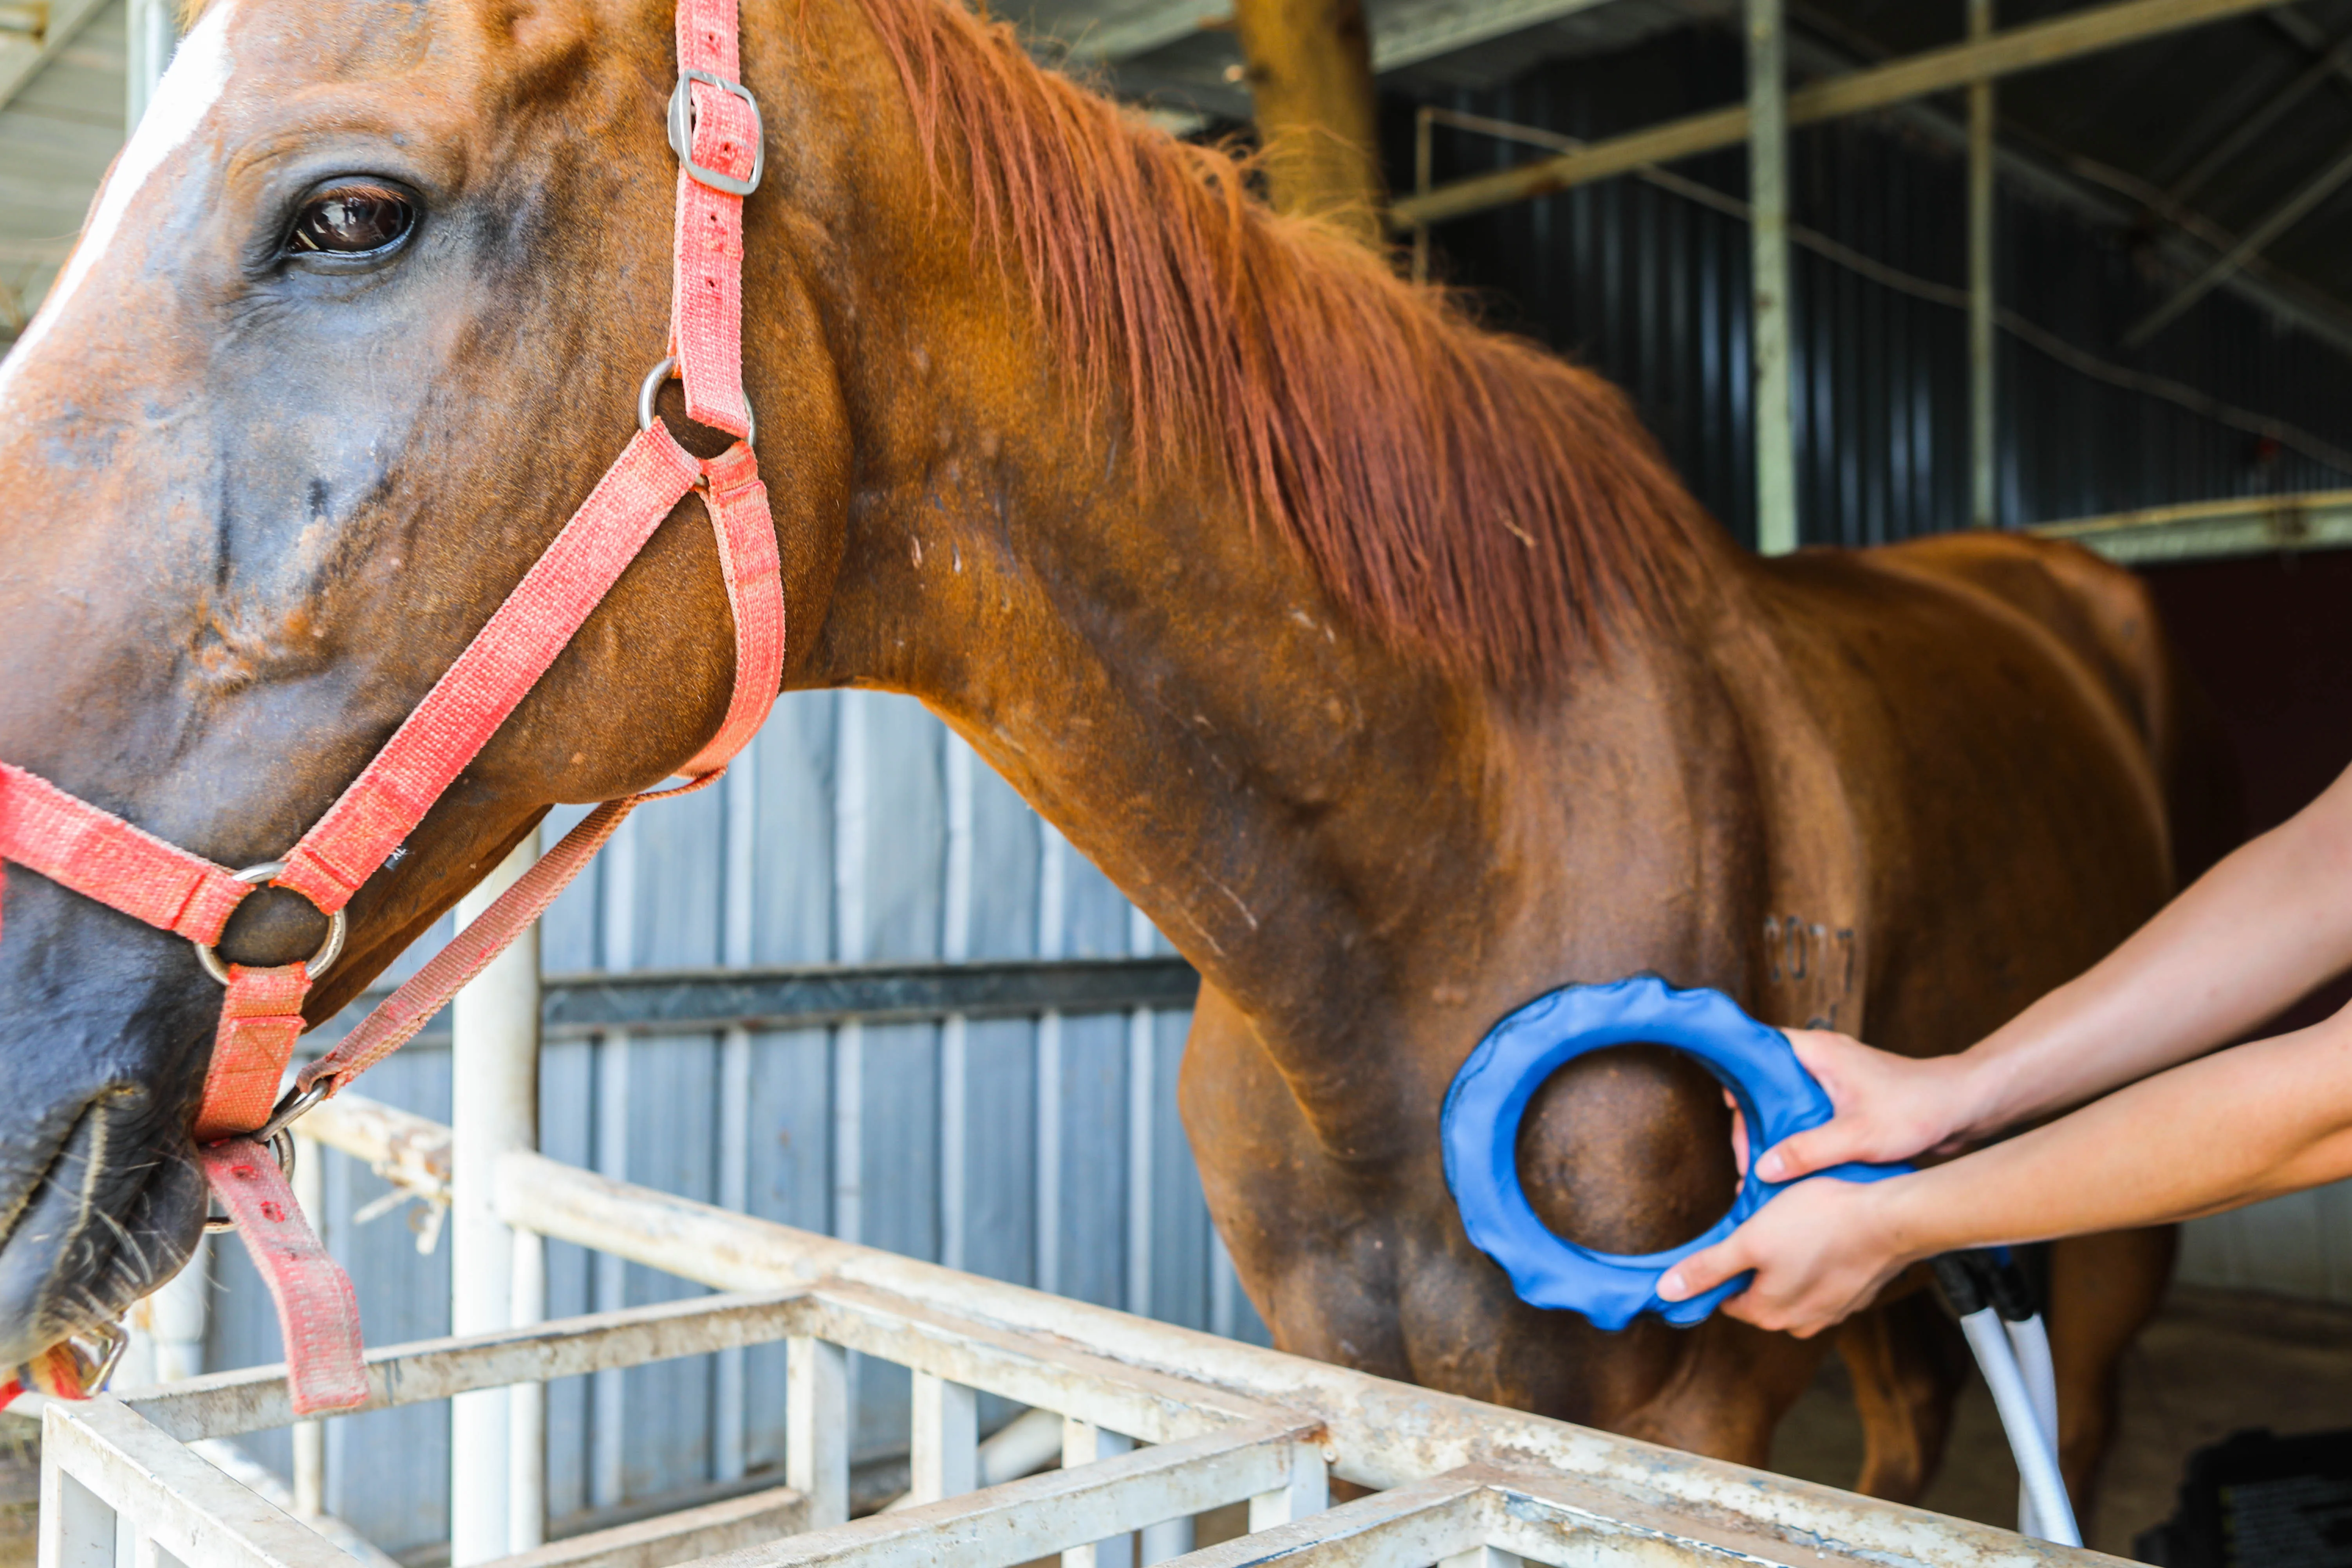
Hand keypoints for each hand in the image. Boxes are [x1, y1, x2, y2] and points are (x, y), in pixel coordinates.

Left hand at [1655, 1174, 1914, 1336]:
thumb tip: (1665, 1293)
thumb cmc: (1818, 1223)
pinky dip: (1817, 1259)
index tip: (1733, 1238)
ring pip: (1792, 1285)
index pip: (1727, 1298)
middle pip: (1759, 1293)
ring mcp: (1832, 1310)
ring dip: (1787, 1260)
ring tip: (1794, 1224)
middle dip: (1756, 1262)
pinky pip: (1822, 1279)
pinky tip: (1822, 1232)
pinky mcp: (1855, 1293)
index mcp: (1769, 1315)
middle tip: (1764, 1224)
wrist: (1889, 1218)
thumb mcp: (1749, 1241)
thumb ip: (1707, 1269)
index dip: (1723, 1267)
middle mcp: (1800, 1323)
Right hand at [1752, 1029, 1983, 1181]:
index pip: (1757, 1050)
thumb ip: (1807, 1150)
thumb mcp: (1857, 1135)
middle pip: (1764, 1084)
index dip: (1737, 1079)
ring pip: (1784, 1103)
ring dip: (1773, 1136)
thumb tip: (1762, 1169)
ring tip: (1767, 1175)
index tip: (1733, 1119)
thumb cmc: (1917, 1109)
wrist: (1965, 1107)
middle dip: (1752, 1124)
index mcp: (1816, 1051)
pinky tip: (1794, 1170)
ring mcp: (1832, 1079)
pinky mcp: (1845, 1099)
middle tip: (1750, 1164)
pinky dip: (1796, 1139)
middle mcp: (1820, 1059)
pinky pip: (1806, 1115)